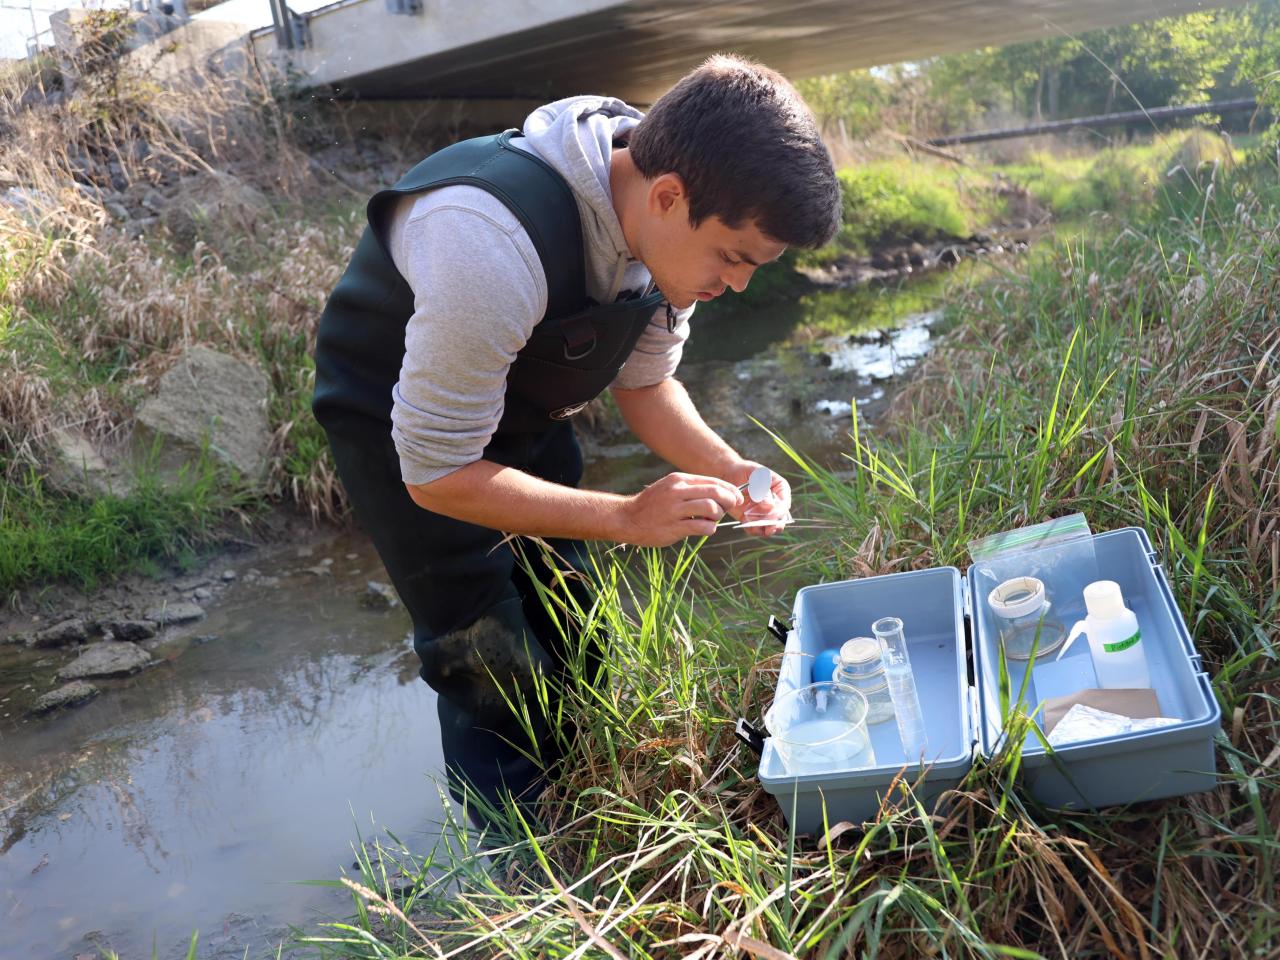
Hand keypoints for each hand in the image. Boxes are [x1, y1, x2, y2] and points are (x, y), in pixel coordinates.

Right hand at [617, 472, 744, 546]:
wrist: (627, 518)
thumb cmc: (652, 505)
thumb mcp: (669, 488)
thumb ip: (691, 489)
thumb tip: (718, 493)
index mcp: (678, 480)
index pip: (712, 481)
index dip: (729, 489)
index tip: (736, 497)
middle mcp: (677, 491)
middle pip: (715, 492)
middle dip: (728, 500)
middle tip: (730, 508)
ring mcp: (675, 509)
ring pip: (711, 508)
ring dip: (718, 515)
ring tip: (712, 520)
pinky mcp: (674, 527)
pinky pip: (702, 527)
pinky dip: (710, 529)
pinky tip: (705, 529)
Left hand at [726, 462, 790, 536]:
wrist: (731, 474)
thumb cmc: (746, 471)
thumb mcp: (757, 475)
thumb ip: (764, 489)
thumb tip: (769, 505)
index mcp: (781, 490)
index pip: (784, 504)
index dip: (780, 512)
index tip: (774, 515)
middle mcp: (775, 504)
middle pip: (780, 519)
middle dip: (775, 524)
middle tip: (769, 528)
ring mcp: (764, 513)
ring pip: (769, 527)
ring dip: (763, 529)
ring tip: (755, 526)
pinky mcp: (753, 519)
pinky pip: (756, 529)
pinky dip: (752, 529)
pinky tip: (746, 524)